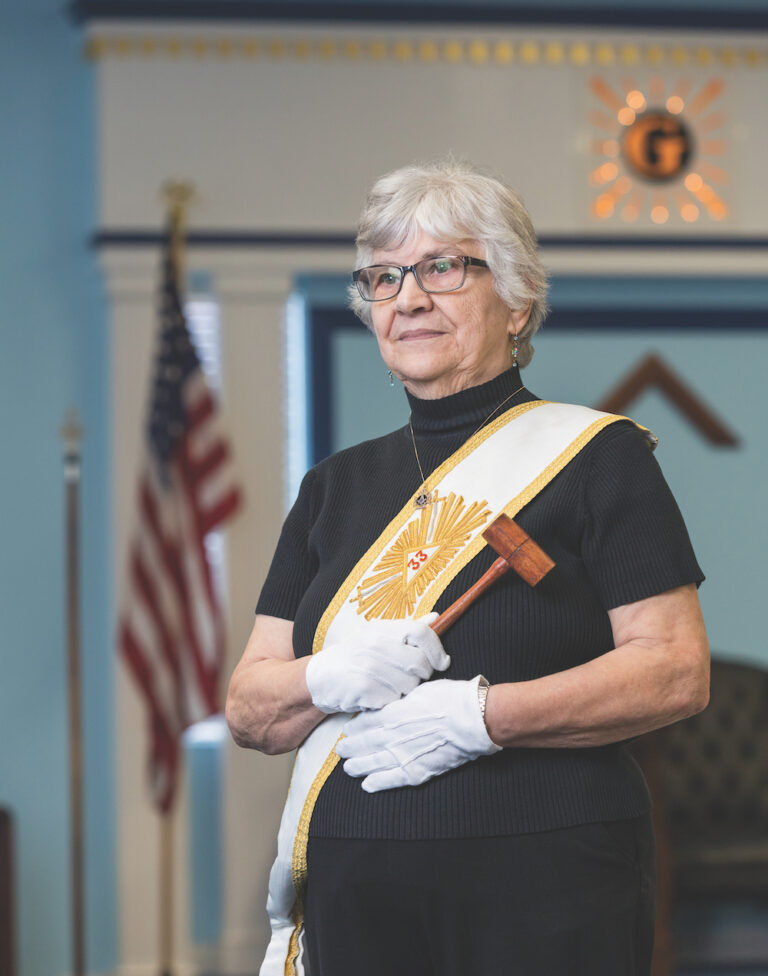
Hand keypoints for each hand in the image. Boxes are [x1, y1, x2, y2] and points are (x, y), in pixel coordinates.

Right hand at [305, 613, 449, 713]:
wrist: (321, 677)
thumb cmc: (356, 656)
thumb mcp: (379, 635)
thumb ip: (409, 628)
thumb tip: (436, 617)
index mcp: (382, 629)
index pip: (421, 633)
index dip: (436, 649)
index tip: (441, 662)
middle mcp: (376, 644)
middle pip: (420, 664)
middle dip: (419, 676)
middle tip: (404, 677)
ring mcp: (369, 667)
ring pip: (409, 686)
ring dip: (402, 691)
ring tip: (386, 686)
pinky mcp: (364, 689)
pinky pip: (393, 700)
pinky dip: (388, 702)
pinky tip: (375, 696)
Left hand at [336, 676, 500, 790]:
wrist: (472, 720)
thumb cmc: (450, 699)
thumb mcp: (419, 690)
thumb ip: (400, 700)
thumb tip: (391, 703)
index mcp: (392, 714)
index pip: (365, 723)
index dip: (354, 728)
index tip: (347, 730)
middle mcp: (393, 737)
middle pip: (364, 744)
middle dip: (350, 748)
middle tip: (341, 750)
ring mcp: (403, 756)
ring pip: (373, 764)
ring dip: (358, 766)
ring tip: (349, 768)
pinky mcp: (417, 772)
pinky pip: (391, 780)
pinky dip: (377, 783)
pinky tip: (367, 785)